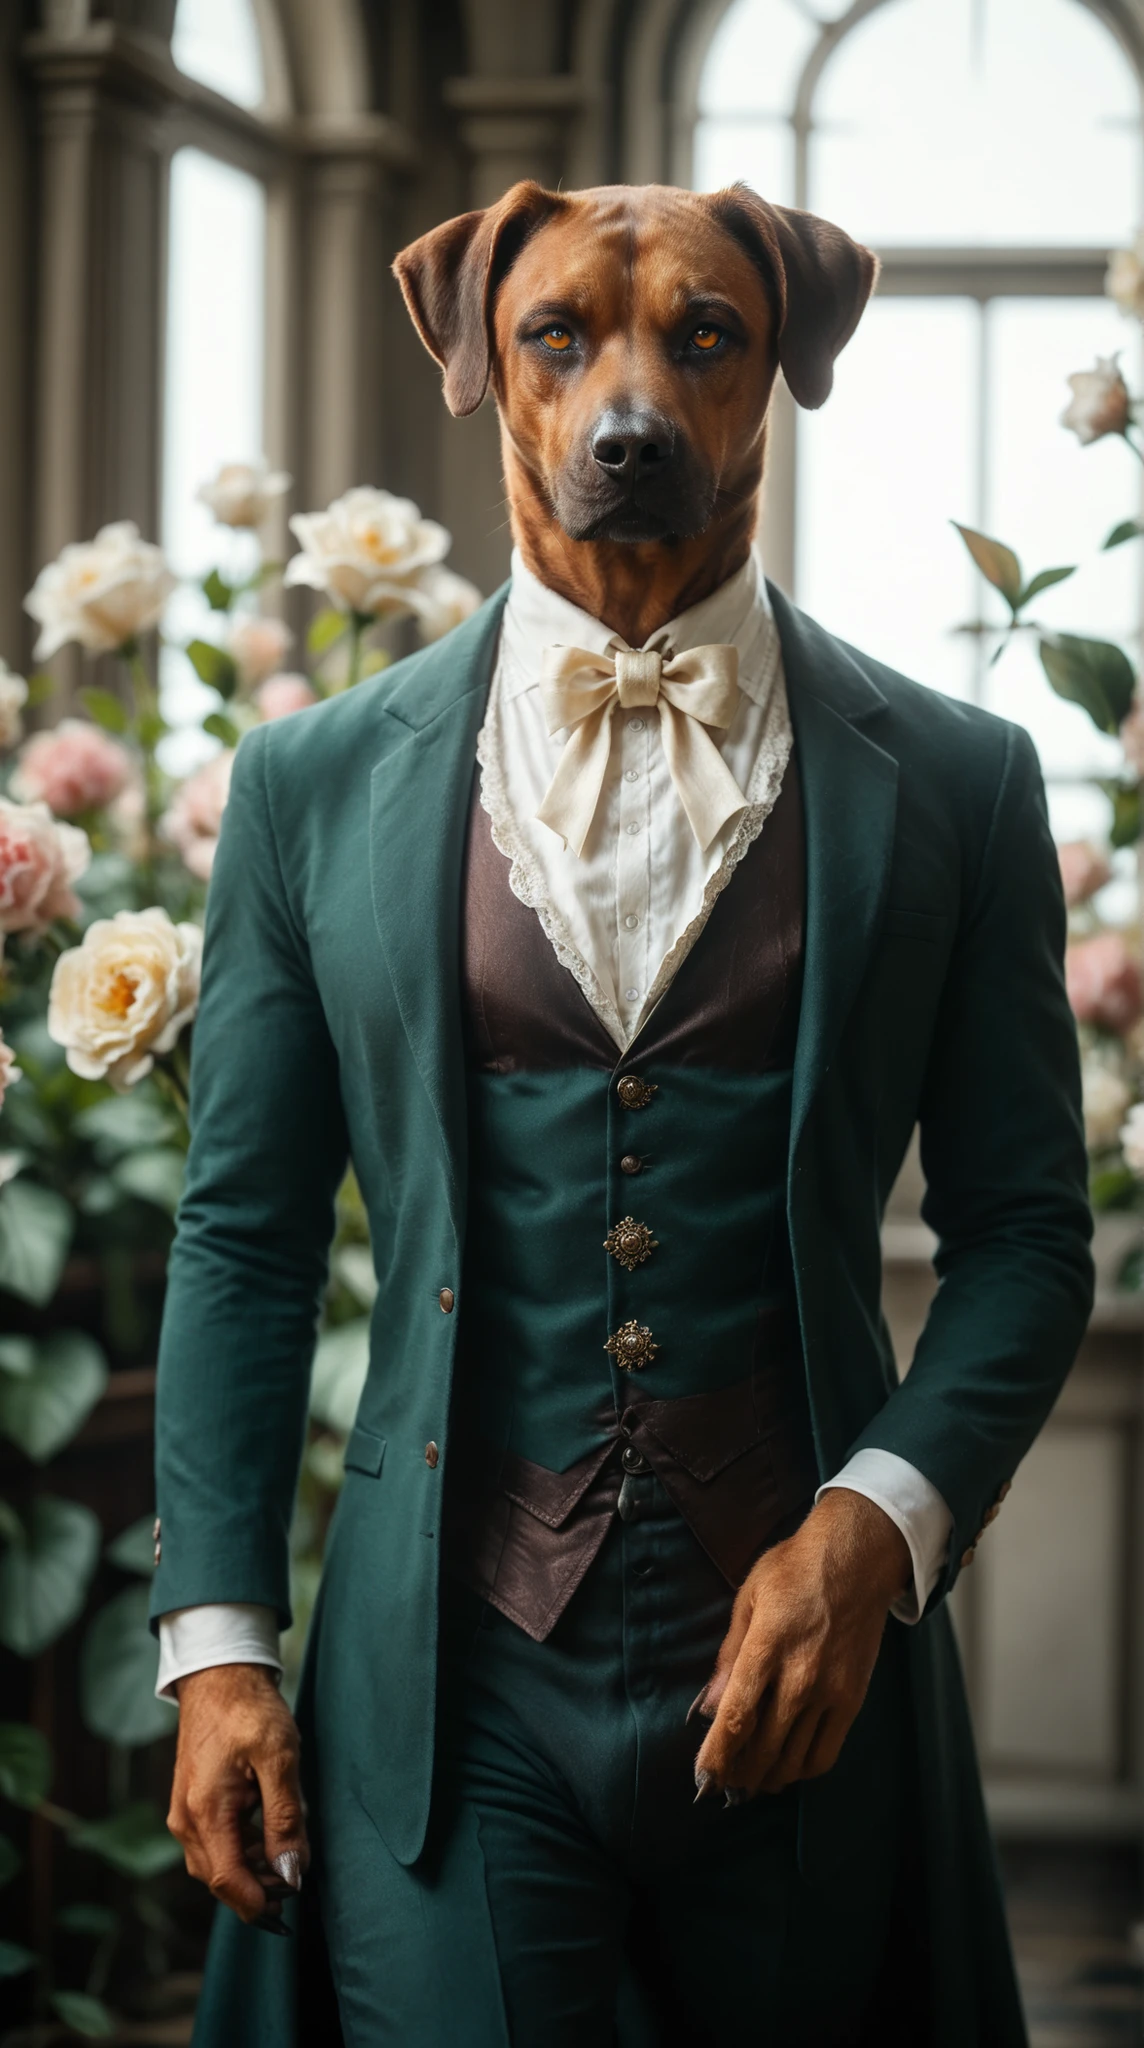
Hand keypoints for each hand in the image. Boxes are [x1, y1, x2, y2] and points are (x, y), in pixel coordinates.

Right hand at [167, 1663, 308, 1926]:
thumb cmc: (250, 1711)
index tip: (291, 1902)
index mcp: (205, 1812)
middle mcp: (186, 1821)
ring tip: (287, 1845)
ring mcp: (184, 1814)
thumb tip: (291, 1874)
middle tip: (297, 1870)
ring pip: (217, 1865)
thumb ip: (285, 1819)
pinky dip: (242, 1849)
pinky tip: (268, 1831)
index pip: (228, 1882)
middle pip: (221, 1880)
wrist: (219, 1676)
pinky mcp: (190, 1806)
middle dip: (259, 1887)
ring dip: (252, 1868)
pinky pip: (214, 1845)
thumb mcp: (279, 1758)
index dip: (260, 1903)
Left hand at [693, 1490, 910, 1800]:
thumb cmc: (794, 1570)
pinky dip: (803, 1770)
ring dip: (768, 1778)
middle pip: (764, 1747)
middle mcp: (800, 1677)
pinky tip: (787, 1768)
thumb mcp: (748, 1598)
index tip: (701, 1778)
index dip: (717, 1755)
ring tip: (749, 1782)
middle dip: (738, 1775)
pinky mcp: (853, 1700)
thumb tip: (707, 1706)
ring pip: (794, 1758)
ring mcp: (831, 1692)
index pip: (737, 1717)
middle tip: (721, 1785)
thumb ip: (729, 1657)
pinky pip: (826, 1752)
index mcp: (768, 1647)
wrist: (857, 1559)